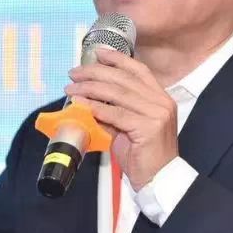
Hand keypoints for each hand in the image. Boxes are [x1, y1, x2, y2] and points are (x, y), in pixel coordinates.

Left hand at [65, 48, 177, 189]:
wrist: (159, 179)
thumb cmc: (144, 155)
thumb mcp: (130, 127)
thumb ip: (116, 110)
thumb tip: (90, 100)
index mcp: (160, 97)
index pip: (138, 70)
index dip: (118, 59)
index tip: (98, 53)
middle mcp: (161, 102)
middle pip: (124, 79)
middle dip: (95, 72)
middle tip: (74, 73)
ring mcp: (157, 114)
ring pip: (118, 94)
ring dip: (90, 88)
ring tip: (71, 88)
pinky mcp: (148, 128)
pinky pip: (116, 114)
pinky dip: (96, 107)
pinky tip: (81, 104)